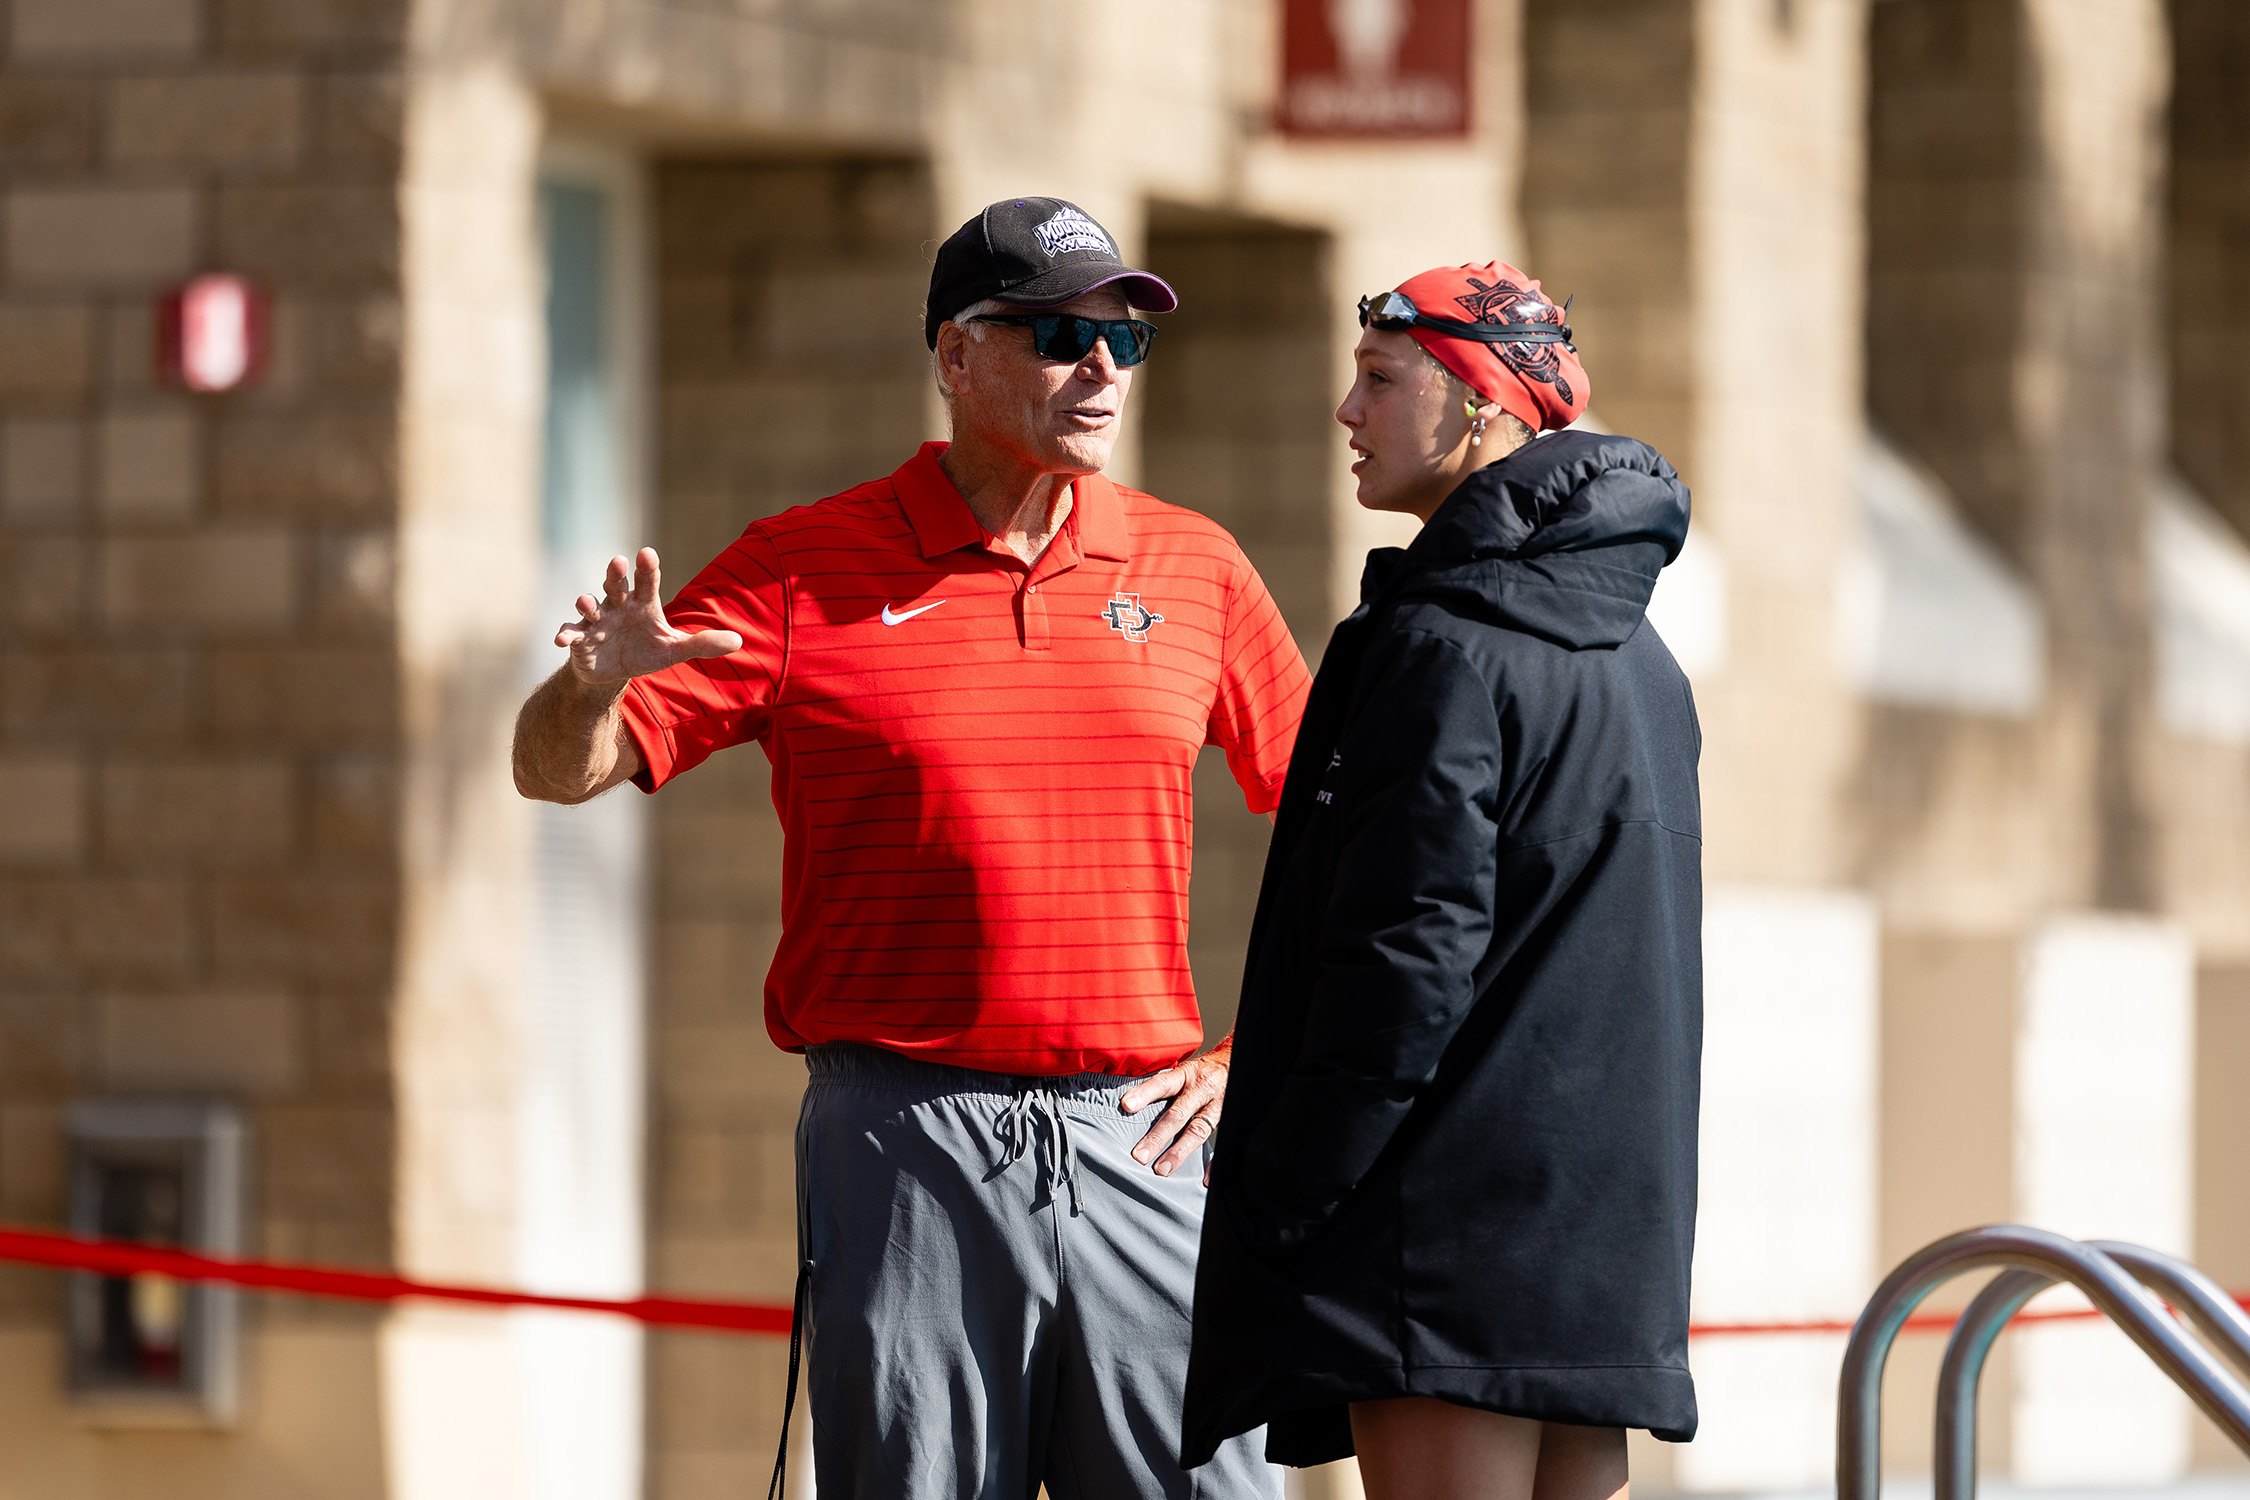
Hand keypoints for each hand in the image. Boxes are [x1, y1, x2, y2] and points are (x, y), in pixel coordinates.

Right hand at [555, 548, 741, 685]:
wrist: (615, 672)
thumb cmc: (646, 652)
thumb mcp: (675, 650)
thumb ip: (703, 643)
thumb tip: (738, 641)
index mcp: (643, 603)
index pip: (647, 581)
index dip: (648, 568)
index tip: (647, 553)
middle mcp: (618, 605)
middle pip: (616, 584)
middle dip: (616, 574)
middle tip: (619, 562)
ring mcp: (597, 620)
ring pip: (590, 605)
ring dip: (586, 602)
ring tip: (585, 601)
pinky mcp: (581, 639)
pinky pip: (571, 634)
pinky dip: (566, 635)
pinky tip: (561, 640)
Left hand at [1120, 1036, 1231, 1180]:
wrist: (1235, 1064)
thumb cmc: (1202, 1070)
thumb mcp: (1183, 1069)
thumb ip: (1163, 1084)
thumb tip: (1128, 1101)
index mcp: (1186, 1075)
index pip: (1163, 1083)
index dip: (1145, 1093)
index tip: (1126, 1105)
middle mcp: (1201, 1090)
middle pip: (1178, 1114)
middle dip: (1158, 1136)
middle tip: (1139, 1155)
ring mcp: (1216, 1106)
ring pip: (1197, 1131)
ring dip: (1179, 1152)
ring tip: (1162, 1169)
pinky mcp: (1229, 1119)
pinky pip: (1224, 1144)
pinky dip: (1214, 1163)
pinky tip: (1204, 1178)